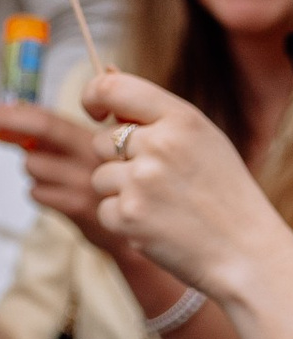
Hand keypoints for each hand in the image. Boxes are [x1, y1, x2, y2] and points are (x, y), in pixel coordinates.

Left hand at [0, 101, 122, 252]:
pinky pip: (38, 193)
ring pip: (33, 166)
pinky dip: (41, 193)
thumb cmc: (120, 182)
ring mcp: (87, 180)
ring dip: (34, 169)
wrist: (149, 224)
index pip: (50, 117)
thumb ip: (67, 128)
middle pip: (40, 131)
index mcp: (100, 136)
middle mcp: (95, 154)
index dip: (16, 112)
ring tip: (58, 176)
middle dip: (8, 122)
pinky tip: (61, 195)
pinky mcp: (80, 206)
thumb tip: (25, 106)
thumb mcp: (105, 147)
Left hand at [82, 69, 292, 308]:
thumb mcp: (202, 141)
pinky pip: (102, 208)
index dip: (94, 96)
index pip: (114, 88)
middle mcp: (159, 145)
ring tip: (162, 204)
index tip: (96, 112)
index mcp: (182, 119)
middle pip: (100, 141)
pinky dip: (122, 219)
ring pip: (99, 177)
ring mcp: (140, 181)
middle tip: (157, 180)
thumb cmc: (222, 193)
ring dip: (120, 192)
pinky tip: (157, 224)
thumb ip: (158, 118)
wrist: (245, 251)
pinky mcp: (126, 215)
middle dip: (117, 160)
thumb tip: (105, 94)